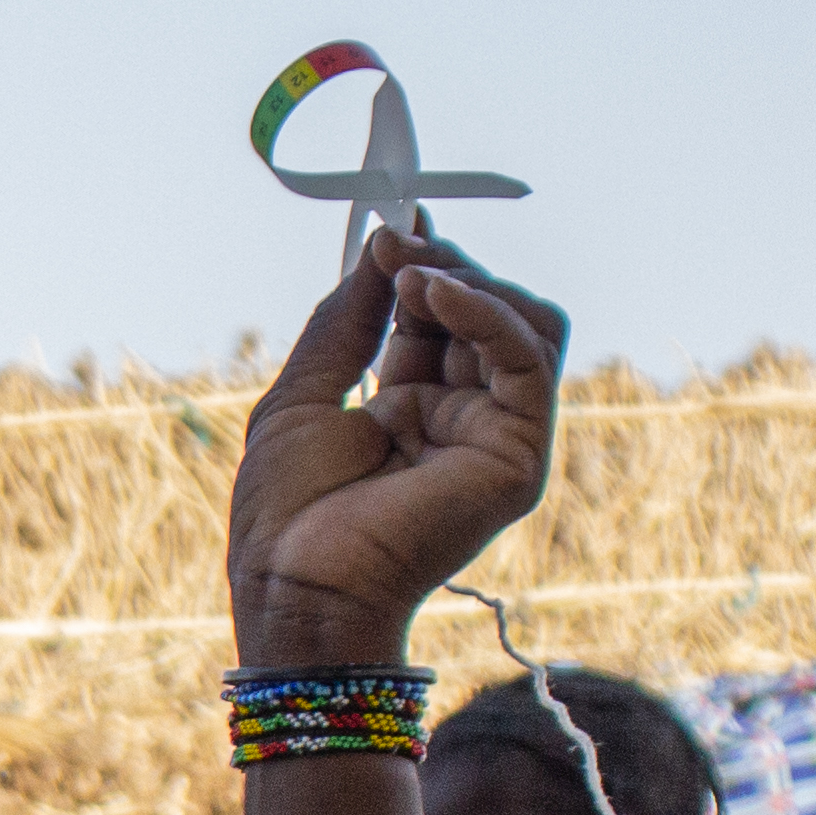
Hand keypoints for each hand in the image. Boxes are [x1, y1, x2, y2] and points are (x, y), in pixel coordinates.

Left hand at [228, 225, 566, 672]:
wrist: (296, 588)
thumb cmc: (286, 516)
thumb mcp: (303, 393)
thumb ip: (346, 320)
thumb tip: (384, 245)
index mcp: (416, 409)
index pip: (445, 317)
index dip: (423, 267)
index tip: (391, 227)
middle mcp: (465, 420)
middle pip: (494, 313)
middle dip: (447, 268)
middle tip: (397, 247)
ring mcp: (498, 439)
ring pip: (529, 327)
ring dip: (471, 283)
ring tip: (412, 275)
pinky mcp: (517, 457)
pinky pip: (528, 360)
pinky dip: (487, 313)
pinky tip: (434, 293)